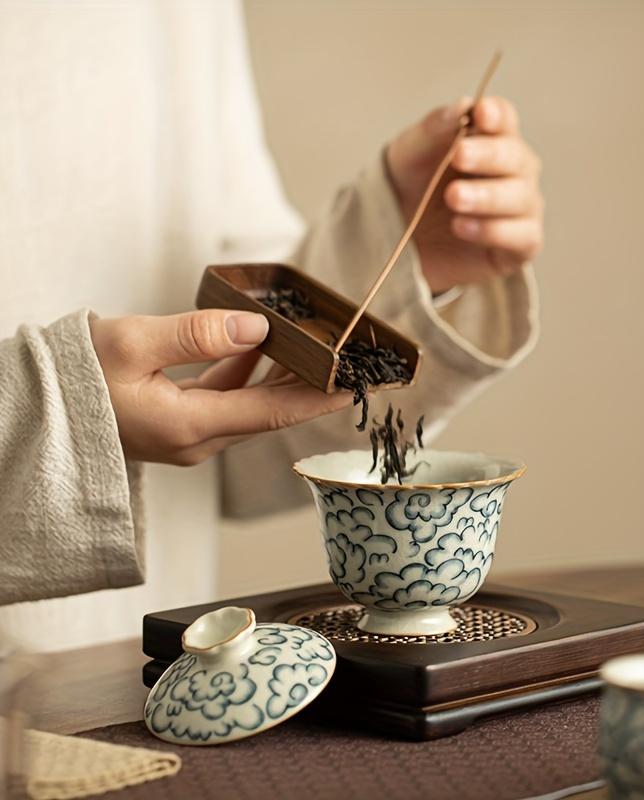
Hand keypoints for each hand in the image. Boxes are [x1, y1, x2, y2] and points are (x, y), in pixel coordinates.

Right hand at [90, 310, 349, 465]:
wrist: (31, 413)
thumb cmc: (72, 379)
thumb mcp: (132, 344)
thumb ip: (198, 335)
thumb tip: (256, 327)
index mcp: (192, 425)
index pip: (275, 412)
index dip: (321, 398)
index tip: (359, 386)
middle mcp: (198, 439)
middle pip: (270, 410)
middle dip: (311, 385)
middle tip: (349, 361)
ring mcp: (188, 435)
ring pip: (250, 404)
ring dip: (281, 376)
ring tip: (315, 347)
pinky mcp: (178, 424)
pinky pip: (225, 399)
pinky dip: (247, 374)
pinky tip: (259, 347)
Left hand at [386, 96, 542, 294]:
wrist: (401, 240)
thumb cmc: (412, 189)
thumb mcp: (410, 154)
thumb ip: (435, 129)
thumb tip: (463, 105)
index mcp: (491, 140)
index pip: (505, 120)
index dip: (496, 116)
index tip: (480, 114)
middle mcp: (514, 172)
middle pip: (516, 157)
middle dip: (489, 156)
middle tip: (458, 156)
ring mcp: (521, 210)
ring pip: (521, 198)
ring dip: (487, 196)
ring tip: (453, 198)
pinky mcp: (519, 247)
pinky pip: (522, 237)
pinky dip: (493, 231)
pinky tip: (461, 227)